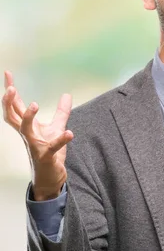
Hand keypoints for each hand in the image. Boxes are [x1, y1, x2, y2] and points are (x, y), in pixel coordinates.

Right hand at [2, 70, 73, 200]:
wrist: (50, 177)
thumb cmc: (50, 152)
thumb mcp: (57, 128)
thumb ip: (61, 112)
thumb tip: (66, 94)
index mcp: (28, 127)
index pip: (16, 106)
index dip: (11, 92)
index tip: (8, 74)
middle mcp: (28, 135)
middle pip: (12, 116)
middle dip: (9, 102)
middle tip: (10, 88)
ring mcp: (35, 145)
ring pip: (25, 130)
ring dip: (28, 117)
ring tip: (34, 104)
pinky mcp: (46, 156)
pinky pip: (52, 147)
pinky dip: (61, 139)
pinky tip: (69, 133)